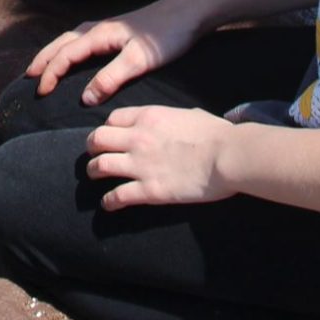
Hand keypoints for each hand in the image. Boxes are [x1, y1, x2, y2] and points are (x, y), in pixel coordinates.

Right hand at [24, 0, 205, 104]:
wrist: (188, 13)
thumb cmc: (165, 36)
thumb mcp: (138, 61)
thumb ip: (110, 78)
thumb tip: (84, 98)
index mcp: (99, 35)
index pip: (65, 55)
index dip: (51, 73)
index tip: (40, 92)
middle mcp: (98, 28)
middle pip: (62, 43)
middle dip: (44, 59)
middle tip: (29, 76)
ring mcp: (107, 27)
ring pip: (71, 39)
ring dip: (55, 51)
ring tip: (44, 65)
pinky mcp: (117, 30)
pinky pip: (82, 38)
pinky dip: (70, 47)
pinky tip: (76, 53)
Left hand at [83, 106, 236, 208]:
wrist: (227, 156)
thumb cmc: (217, 134)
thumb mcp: (191, 114)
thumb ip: (175, 118)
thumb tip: (180, 121)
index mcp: (148, 117)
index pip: (112, 119)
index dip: (108, 128)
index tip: (110, 137)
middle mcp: (138, 138)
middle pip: (97, 140)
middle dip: (92, 148)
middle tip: (94, 155)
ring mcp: (140, 165)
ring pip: (99, 166)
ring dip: (93, 172)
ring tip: (94, 177)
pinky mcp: (149, 190)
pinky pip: (117, 196)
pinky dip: (108, 201)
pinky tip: (108, 204)